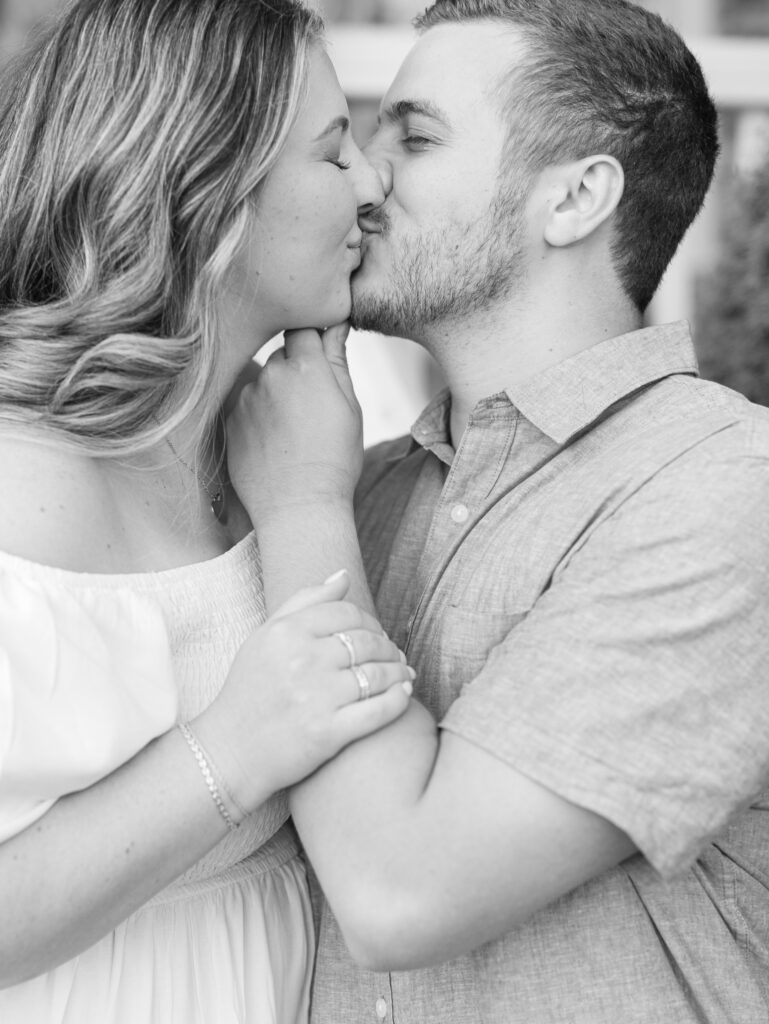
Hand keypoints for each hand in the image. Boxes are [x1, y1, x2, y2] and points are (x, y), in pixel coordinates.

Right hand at [192, 571, 412, 812]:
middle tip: (395, 655)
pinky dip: (399, 700)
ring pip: (378, 674)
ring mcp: (316, 697)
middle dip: (388, 647)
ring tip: (403, 673)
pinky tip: (404, 694)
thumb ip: (304, 601)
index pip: (347, 613)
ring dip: (398, 671)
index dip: (370, 621)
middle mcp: (302, 660)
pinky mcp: (328, 732)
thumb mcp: (264, 636)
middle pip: (367, 641)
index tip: (376, 634)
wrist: (230, 752)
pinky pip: (380, 710)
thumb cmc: (249, 691)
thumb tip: (343, 575)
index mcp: (286, 633)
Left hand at [227, 324, 362, 525]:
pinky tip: (275, 445)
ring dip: (275, 397)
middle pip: (282, 358)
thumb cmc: (335, 460)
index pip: (303, 330)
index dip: (313, 342)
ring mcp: (246, 399)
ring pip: (263, 384)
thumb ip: (338, 361)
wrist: (299, 506)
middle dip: (296, 373)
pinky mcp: (230, 422)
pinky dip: (259, 420)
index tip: (321, 360)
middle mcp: (270, 375)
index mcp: (305, 368)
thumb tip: (336, 325)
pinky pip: (246, 409)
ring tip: (293, 434)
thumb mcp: (350, 408)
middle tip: (312, 409)